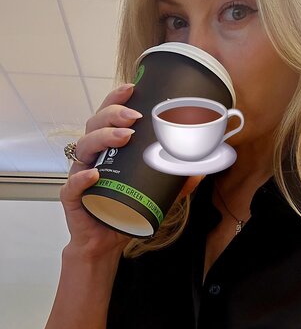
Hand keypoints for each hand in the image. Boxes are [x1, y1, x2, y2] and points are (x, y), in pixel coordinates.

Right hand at [61, 85, 205, 257]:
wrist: (106, 240)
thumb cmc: (125, 209)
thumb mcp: (157, 192)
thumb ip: (176, 180)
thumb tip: (201, 168)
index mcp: (108, 148)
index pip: (108, 116)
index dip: (116, 99)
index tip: (132, 88)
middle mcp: (93, 156)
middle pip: (95, 125)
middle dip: (113, 114)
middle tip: (134, 117)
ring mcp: (80, 174)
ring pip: (84, 147)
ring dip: (103, 137)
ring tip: (123, 136)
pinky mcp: (73, 198)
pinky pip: (72, 185)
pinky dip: (82, 178)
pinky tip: (93, 175)